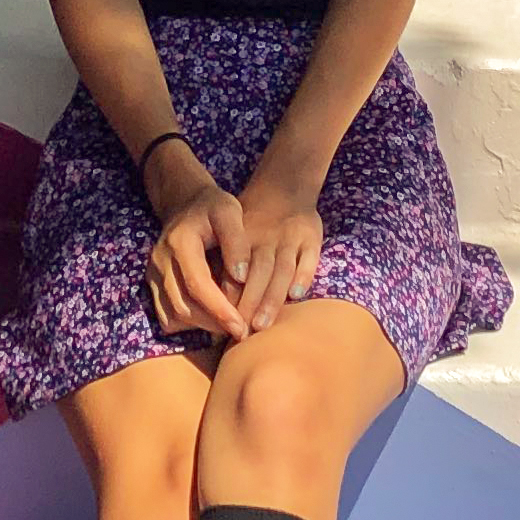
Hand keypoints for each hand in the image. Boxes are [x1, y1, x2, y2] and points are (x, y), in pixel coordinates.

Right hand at [145, 178, 254, 343]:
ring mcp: (153, 274)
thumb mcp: (230, 212)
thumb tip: (241, 277)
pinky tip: (209, 321)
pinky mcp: (153, 283)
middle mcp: (160, 260)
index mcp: (179, 242)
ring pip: (173, 315)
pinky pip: (166, 315)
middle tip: (241, 331)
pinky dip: (187, 324)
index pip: (197, 284)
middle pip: (183, 305)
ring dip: (201, 327)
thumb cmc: (213, 208)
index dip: (219, 309)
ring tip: (228, 328)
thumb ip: (237, 242)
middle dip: (213, 323)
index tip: (240, 325)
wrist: (185, 204)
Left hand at [228, 172, 323, 335]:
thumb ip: (223, 263)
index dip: (229, 296)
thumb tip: (207, 302)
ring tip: (262, 324)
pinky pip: (309, 259)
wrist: (284, 186)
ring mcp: (291, 237)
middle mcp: (267, 238)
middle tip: (242, 332)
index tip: (223, 320)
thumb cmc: (252, 222)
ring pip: (282, 270)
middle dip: (249, 303)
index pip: (234, 270)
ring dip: (272, 298)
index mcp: (244, 238)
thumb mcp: (232, 232)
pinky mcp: (312, 236)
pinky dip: (304, 276)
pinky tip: (296, 296)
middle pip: (257, 273)